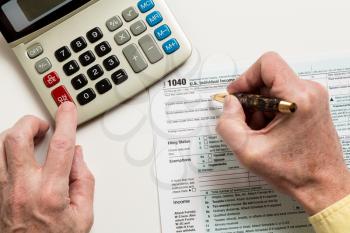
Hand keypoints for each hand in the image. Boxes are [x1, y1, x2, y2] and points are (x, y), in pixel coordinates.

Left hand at [0, 102, 94, 232]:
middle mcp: (22, 189)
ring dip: (15, 133)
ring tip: (29, 136)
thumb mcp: (83, 216)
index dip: (66, 121)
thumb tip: (77, 155)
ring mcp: (2, 190)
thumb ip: (84, 180)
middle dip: (31, 122)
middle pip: (16, 138)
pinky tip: (14, 153)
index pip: (60, 146)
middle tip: (43, 125)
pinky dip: (3, 150)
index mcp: (50, 193)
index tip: (67, 108)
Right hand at [216, 52, 349, 214]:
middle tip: (245, 121)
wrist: (322, 185)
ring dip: (259, 107)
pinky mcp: (311, 105)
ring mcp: (312, 98)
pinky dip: (269, 111)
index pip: (267, 63)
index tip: (237, 96)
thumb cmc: (295, 172)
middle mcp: (309, 93)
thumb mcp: (248, 151)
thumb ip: (228, 124)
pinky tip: (268, 131)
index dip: (245, 77)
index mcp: (297, 99)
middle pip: (268, 77)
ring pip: (273, 88)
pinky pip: (282, 97)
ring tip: (259, 131)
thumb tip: (229, 104)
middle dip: (250, 98)